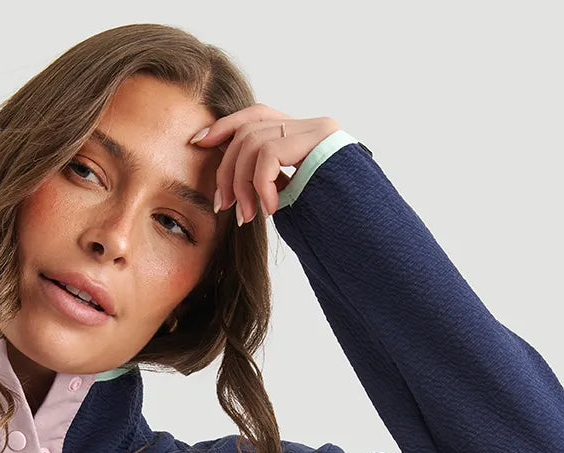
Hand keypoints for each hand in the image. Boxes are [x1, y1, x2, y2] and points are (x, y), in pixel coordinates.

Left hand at [190, 107, 341, 223]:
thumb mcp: (289, 197)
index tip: (199, 144)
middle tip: (224, 206)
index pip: (254, 116)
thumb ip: (266, 180)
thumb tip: (227, 182)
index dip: (223, 126)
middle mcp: (309, 125)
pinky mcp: (319, 139)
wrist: (365, 227)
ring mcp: (316, 130)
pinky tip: (271, 209)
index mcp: (300, 135)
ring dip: (242, 184)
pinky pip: (269, 154)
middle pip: (247, 131)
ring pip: (253, 143)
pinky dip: (261, 185)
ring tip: (246, 216)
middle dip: (227, 170)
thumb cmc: (328, 220)